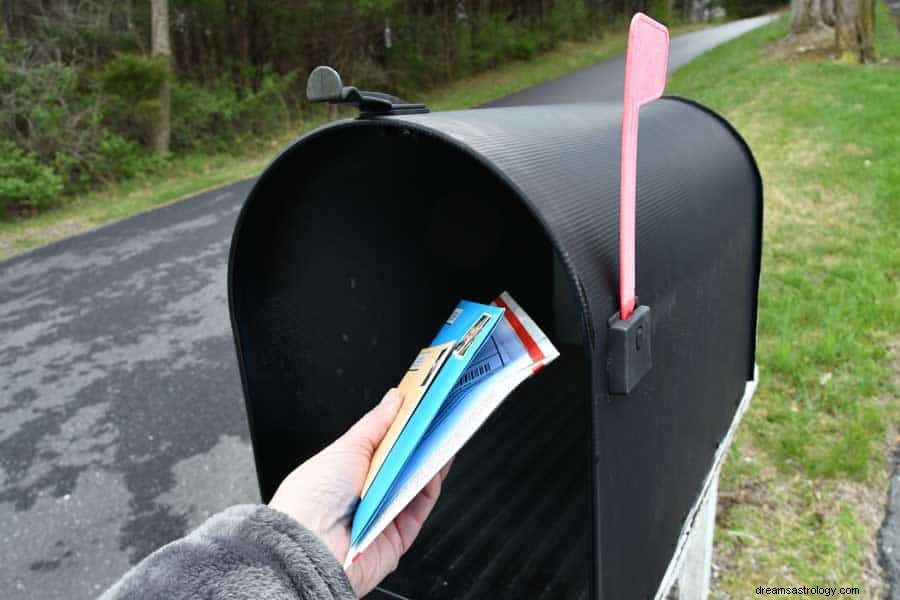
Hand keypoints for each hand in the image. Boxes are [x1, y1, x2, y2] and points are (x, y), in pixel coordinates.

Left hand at [268, 389, 451, 596]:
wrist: (310, 545)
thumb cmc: (312, 498)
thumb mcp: (345, 448)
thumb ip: (375, 423)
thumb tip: (395, 398)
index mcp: (349, 470)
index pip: (385, 442)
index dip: (404, 423)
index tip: (422, 403)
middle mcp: (367, 493)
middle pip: (404, 462)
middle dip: (422, 439)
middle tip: (439, 415)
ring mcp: (383, 513)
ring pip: (417, 482)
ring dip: (431, 458)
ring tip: (443, 432)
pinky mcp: (399, 535)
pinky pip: (421, 505)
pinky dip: (431, 482)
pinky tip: (436, 462)